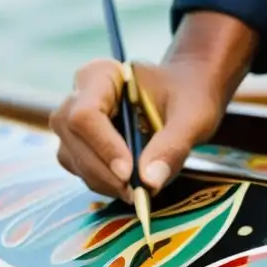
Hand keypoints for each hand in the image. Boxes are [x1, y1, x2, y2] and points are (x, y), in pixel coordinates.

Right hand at [50, 58, 227, 200]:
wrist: (185, 94)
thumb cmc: (189, 96)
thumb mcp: (192, 117)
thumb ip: (173, 146)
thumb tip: (149, 182)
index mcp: (101, 74)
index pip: (86, 114)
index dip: (103, 146)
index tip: (129, 173)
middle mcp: (79, 96)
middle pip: (73, 139)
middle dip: (104, 171)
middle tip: (137, 191)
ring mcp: (74, 123)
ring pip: (73, 159)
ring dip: (104, 181)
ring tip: (138, 189)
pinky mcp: (78, 146)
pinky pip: (81, 170)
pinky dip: (105, 184)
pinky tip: (131, 184)